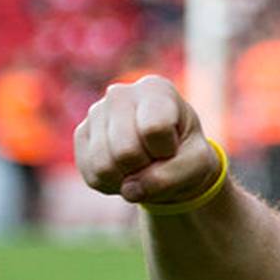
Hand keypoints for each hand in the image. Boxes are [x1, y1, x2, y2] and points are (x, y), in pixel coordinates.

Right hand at [75, 76, 221, 207]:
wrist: (169, 155)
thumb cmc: (187, 153)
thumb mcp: (198, 164)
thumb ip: (172, 177)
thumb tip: (129, 190)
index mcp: (155, 89)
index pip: (154, 129)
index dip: (167, 151)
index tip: (173, 144)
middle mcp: (120, 94)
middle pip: (126, 152)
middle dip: (146, 168)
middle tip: (156, 159)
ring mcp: (96, 113)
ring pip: (104, 166)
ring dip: (128, 179)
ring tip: (142, 165)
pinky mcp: (81, 134)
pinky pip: (92, 175)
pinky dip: (113, 184)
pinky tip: (126, 170)